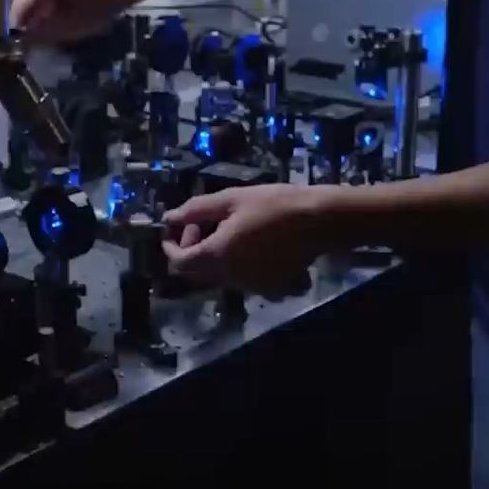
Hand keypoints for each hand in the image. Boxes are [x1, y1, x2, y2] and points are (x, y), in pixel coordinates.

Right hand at [8, 0, 144, 42]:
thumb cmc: (97, 7)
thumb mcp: (69, 26)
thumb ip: (42, 31)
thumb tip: (23, 37)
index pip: (19, 8)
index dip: (19, 27)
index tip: (22, 42)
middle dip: (20, 15)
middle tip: (31, 31)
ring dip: (25, 5)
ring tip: (38, 20)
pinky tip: (44, 8)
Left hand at [162, 185, 333, 296]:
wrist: (319, 221)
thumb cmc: (273, 204)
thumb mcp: (230, 199)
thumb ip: (195, 210)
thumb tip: (169, 217)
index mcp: (217, 256)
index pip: (178, 262)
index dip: (171, 244)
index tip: (178, 226)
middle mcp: (231, 278)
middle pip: (196, 272)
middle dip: (192, 249)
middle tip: (205, 223)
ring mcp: (251, 287)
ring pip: (219, 276)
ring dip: (214, 256)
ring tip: (230, 228)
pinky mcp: (270, 289)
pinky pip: (243, 281)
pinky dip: (238, 265)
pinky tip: (252, 244)